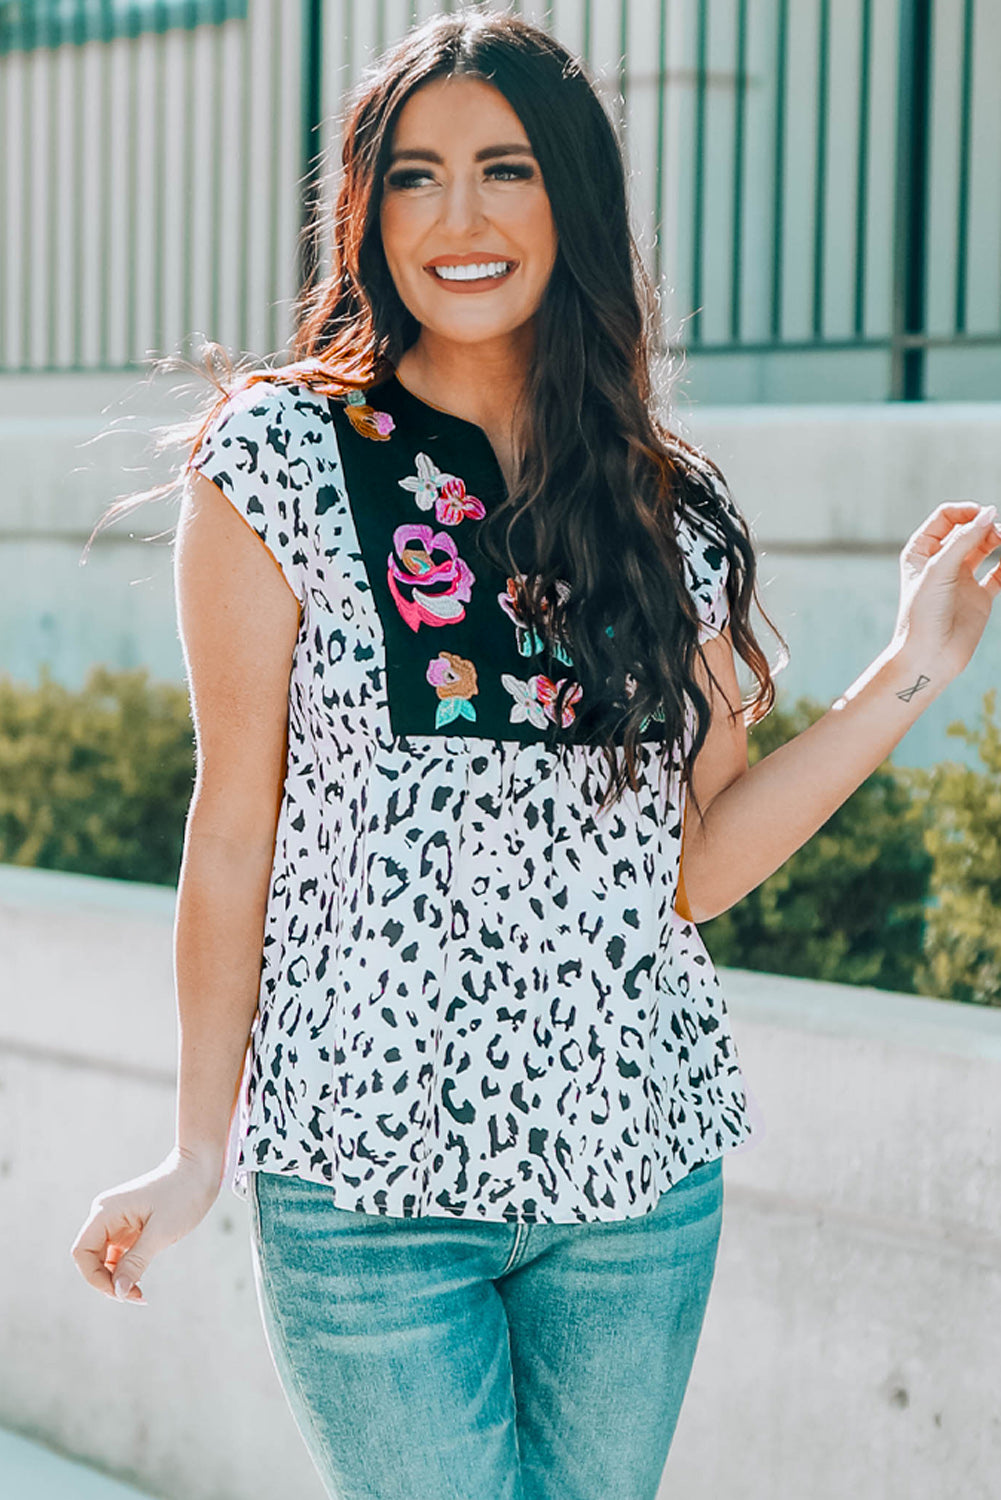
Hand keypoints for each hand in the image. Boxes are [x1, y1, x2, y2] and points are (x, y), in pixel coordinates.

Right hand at [70, 1146, 221, 1304]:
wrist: (200, 1169)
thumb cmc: (183, 1195)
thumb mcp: (160, 1233)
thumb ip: (135, 1262)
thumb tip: (117, 1292)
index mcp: (105, 1211)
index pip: (82, 1253)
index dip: (95, 1278)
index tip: (121, 1293)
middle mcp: (105, 1214)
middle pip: (91, 1258)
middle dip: (107, 1282)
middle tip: (136, 1296)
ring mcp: (117, 1219)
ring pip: (103, 1258)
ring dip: (117, 1278)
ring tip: (139, 1293)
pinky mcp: (129, 1224)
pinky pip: (118, 1252)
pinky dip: (125, 1268)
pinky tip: (139, 1279)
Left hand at [891, 502, 1000, 680]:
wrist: (929, 656)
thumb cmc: (923, 614)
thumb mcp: (939, 571)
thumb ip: (964, 541)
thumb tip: (988, 513)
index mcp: (921, 552)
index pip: (945, 517)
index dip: (965, 511)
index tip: (983, 514)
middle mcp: (940, 562)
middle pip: (968, 529)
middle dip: (984, 525)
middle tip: (997, 533)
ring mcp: (961, 578)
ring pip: (985, 547)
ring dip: (998, 539)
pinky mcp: (979, 596)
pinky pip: (999, 573)